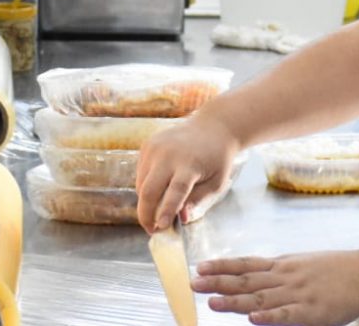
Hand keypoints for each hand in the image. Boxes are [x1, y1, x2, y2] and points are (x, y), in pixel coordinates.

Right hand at [136, 117, 239, 232]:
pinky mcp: (147, 146)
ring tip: (159, 210)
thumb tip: (181, 218)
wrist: (212, 127)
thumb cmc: (217, 160)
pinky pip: (141, 174)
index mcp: (190, 163)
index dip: (166, 210)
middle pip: (149, 190)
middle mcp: (168, 154)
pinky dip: (146, 187)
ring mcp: (155, 148)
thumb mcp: (217, 183)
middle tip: (152, 230)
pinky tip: (160, 187)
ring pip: (141, 185)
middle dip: (146, 214)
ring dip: (146, 202)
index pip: (176, 190)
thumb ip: (199, 201)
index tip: (160, 228)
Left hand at [191, 252, 358, 325]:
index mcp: (283, 265)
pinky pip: (286, 315)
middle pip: (246, 281)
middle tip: (194, 283)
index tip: (200, 266)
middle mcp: (285, 277)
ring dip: (236, 301)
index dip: (222, 266)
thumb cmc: (336, 269)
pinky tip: (253, 319)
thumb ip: (279, 269)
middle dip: (219, 282)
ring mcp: (297, 294)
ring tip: (213, 303)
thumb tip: (255, 273)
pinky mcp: (310, 312)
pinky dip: (269, 316)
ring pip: (261, 298)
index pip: (246, 264)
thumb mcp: (302, 262)